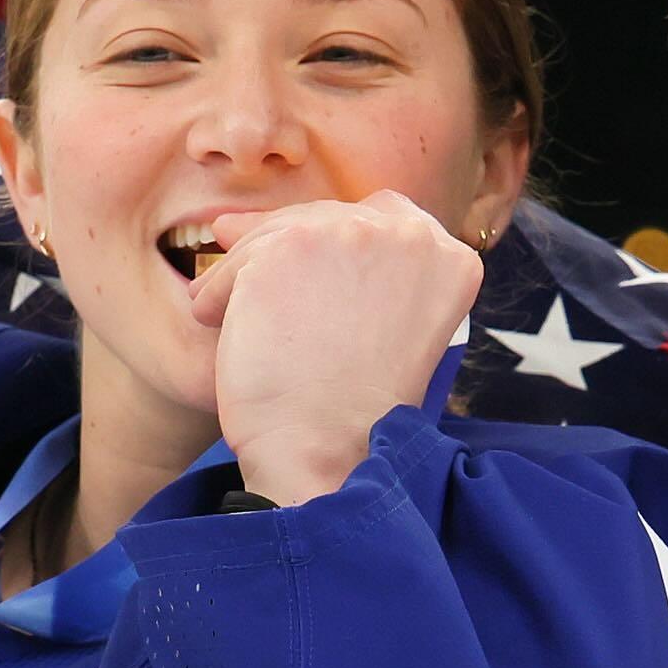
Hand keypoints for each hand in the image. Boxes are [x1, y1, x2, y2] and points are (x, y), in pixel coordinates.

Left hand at [190, 196, 484, 503]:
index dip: (341, 244)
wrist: (327, 452)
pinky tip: (218, 326)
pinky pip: (237, 257)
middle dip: (288, 254)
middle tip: (268, 303)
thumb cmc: (354, 411)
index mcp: (449, 258)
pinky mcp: (288, 246)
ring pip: (278, 233)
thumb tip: (234, 223)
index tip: (318, 279)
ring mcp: (349, 234)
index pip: (385, 216)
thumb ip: (358, 269)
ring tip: (238, 326)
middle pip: (327, 216)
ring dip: (250, 276)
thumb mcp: (389, 327)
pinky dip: (219, 295)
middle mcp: (407, 235)